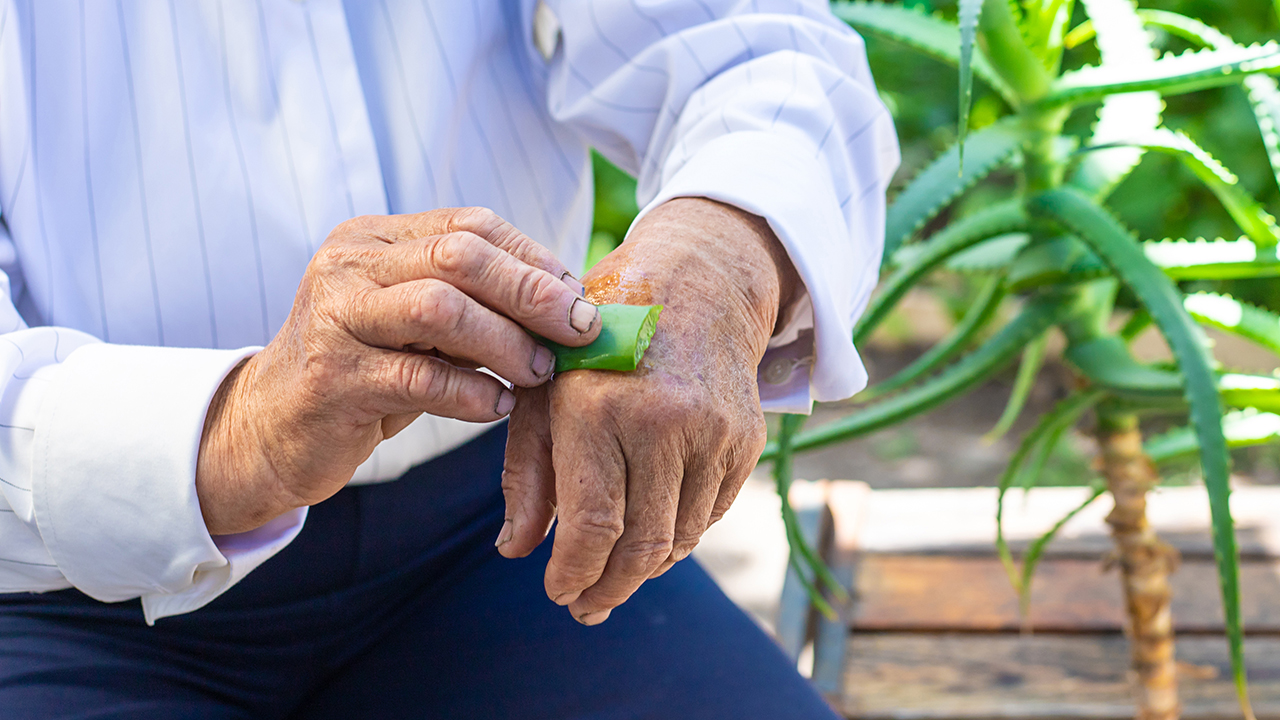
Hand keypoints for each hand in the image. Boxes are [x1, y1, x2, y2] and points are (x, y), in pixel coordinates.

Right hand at [196, 208, 599, 535]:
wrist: (272, 427)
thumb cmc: (366, 373)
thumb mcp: (416, 325)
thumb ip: (473, 303)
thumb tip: (568, 304)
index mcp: (373, 239)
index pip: (468, 226)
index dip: (532, 259)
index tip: (577, 297)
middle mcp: (348, 265)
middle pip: (458, 257)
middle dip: (531, 293)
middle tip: (577, 331)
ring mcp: (334, 318)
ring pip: (439, 309)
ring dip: (505, 342)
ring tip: (539, 372)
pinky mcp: (332, 379)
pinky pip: (420, 379)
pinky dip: (473, 393)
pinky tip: (499, 406)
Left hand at [499, 198, 799, 623]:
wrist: (694, 284)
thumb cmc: (598, 339)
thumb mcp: (543, 390)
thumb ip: (526, 473)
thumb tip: (515, 550)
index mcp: (597, 408)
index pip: (592, 523)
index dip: (574, 572)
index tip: (558, 593)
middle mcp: (661, 422)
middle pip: (642, 545)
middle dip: (609, 588)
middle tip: (587, 607)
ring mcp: (712, 432)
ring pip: (681, 538)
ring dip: (645, 571)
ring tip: (615, 579)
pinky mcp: (746, 440)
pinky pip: (711, 514)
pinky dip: (680, 537)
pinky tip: (653, 538)